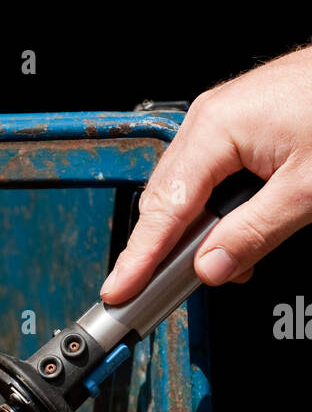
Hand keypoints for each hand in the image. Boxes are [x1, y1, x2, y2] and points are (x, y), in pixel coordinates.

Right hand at [101, 46, 311, 302]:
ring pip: (186, 190)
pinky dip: (214, 210)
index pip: (165, 209)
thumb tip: (211, 267)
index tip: (119, 289)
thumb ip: (255, 232)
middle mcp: (207, 119)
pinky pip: (208, 175)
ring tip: (223, 265)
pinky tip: (237, 233)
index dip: (139, 257)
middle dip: (162, 249)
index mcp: (216, 128)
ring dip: (196, 232)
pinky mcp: (235, 123)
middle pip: (165, 199)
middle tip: (156, 293)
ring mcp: (220, 118)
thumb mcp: (307, 189)